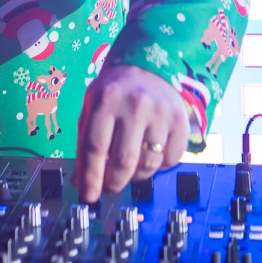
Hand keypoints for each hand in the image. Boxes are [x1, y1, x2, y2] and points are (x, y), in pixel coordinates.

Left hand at [72, 64, 188, 202]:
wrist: (148, 66)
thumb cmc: (115, 91)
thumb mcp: (91, 106)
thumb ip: (84, 141)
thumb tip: (81, 181)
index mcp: (106, 99)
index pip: (95, 146)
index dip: (91, 177)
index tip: (88, 196)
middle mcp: (135, 105)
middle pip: (124, 161)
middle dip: (114, 183)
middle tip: (109, 187)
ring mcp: (160, 113)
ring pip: (149, 165)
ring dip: (136, 177)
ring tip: (129, 168)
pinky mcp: (181, 121)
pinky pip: (170, 160)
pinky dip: (159, 167)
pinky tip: (150, 154)